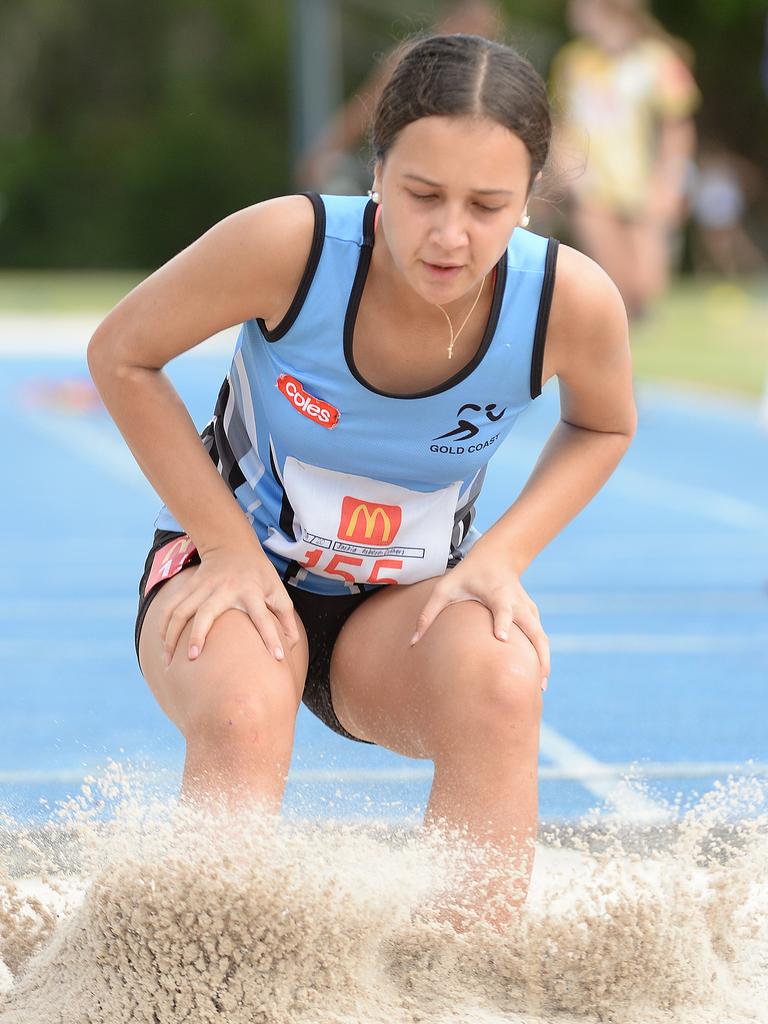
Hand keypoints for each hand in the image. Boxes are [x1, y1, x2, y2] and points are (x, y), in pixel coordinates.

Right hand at [159, 544, 300, 666]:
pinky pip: (171, 607)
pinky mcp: (189, 586)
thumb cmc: (259, 574)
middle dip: (198, 634)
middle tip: (192, 658)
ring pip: (181, 611)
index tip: (277, 658)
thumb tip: (290, 648)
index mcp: (252, 591)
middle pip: (207, 612)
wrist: (232, 545)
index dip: (271, 637)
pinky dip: (163, 625)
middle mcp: (225, 589)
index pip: (263, 617)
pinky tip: (162, 644)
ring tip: (168, 661)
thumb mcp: (278, 590)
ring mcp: (203, 587)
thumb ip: (286, 619)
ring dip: (171, 635)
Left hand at [409, 550, 550, 690]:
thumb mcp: (444, 588)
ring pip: (541, 637)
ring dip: (543, 661)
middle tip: (536, 681)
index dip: (503, 623)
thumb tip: (413, 642)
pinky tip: (539, 678)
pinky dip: (542, 657)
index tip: (503, 639)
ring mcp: (528, 610)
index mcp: (497, 594)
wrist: (497, 557)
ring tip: (541, 688)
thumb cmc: (467, 575)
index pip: (502, 610)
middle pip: (533, 630)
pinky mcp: (533, 615)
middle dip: (537, 654)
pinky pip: (540, 638)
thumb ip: (428, 613)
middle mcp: (517, 603)